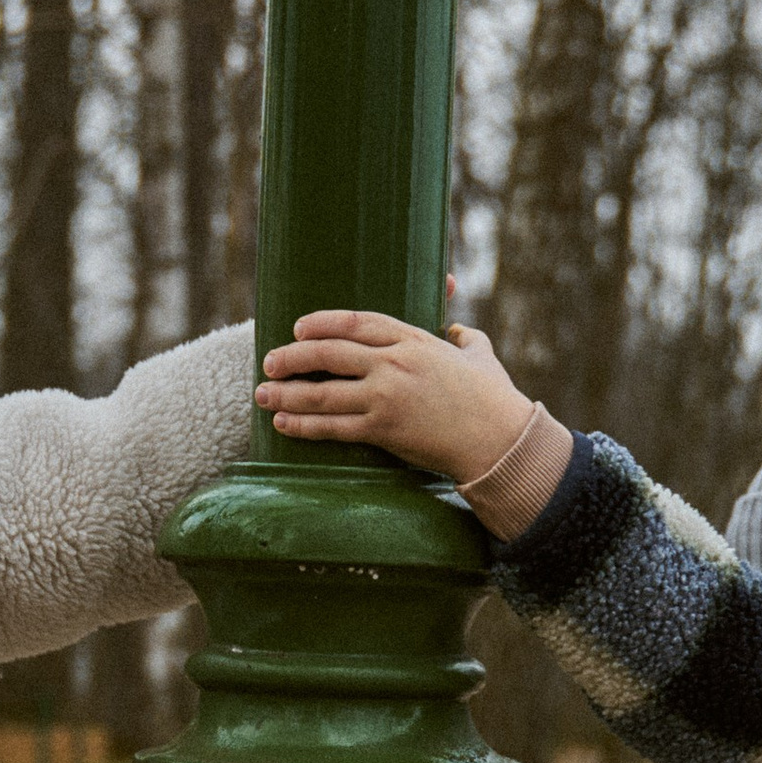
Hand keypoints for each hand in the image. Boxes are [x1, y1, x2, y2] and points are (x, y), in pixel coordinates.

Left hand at [256, 307, 534, 484]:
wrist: (499, 440)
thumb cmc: (494, 399)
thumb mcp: (480, 355)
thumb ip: (464, 338)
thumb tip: (456, 330)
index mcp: (415, 340)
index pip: (356, 322)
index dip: (322, 322)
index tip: (298, 327)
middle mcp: (395, 363)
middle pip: (330, 352)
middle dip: (293, 356)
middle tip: (269, 361)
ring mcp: (386, 396)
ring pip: (324, 390)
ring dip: (288, 392)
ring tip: (262, 393)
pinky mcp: (384, 429)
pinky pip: (333, 426)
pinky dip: (304, 424)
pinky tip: (284, 422)